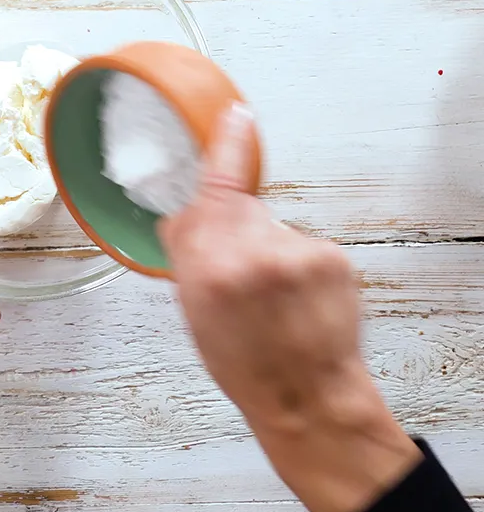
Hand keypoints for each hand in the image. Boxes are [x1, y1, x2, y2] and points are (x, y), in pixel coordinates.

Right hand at [158, 105, 420, 511]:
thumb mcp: (194, 309)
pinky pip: (300, 242)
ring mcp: (297, 251)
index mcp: (208, 266)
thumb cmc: (245, 362)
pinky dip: (295, 263)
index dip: (227, 144)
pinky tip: (297, 296)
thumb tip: (183, 214)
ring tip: (273, 295)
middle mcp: (253, 252)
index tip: (237, 113)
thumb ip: (188, 251)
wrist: (307, 398)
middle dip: (232, 228)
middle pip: (236, 208)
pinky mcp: (329, 256)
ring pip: (270, 227)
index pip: (216, 185)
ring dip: (266, 249)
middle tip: (238, 270)